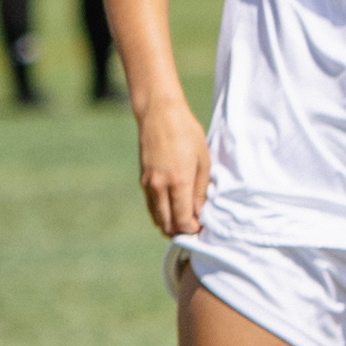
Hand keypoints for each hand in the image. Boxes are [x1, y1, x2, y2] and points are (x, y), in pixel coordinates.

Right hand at [134, 97, 211, 243]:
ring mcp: (148, 184)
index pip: (182, 220)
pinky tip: (171, 207)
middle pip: (166, 224)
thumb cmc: (186, 133)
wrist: (159, 115)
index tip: (200, 227)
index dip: (192, 229)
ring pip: (156, 217)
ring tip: (182, 220)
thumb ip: (200, 189)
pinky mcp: (143, 179)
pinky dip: (161, 212)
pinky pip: (151, 205)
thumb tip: (197, 212)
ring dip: (169, 223)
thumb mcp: (203, 160)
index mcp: (178, 182)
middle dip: (179, 231)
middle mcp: (160, 187)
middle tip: (192, 227)